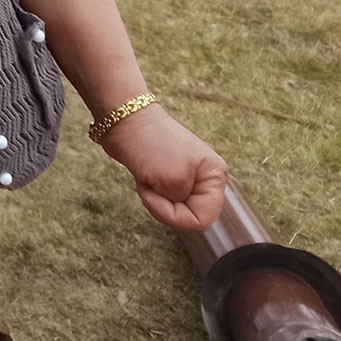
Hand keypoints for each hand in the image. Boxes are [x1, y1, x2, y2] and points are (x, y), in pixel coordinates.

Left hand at [99, 103, 228, 230]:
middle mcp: (206, 180)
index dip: (176, 217)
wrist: (125, 120)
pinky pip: (164, 202)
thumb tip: (180, 206)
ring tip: (146, 180)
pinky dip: (151, 196)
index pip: (203, 219)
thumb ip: (182, 203)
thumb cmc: (150, 145)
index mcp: (215, 178)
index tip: (156, 196)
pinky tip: (143, 179)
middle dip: (164, 208)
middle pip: (189, 216)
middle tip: (149, 186)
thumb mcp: (172, 180)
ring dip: (156, 201)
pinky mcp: (170, 177)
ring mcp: (188, 179)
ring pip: (175, 210)